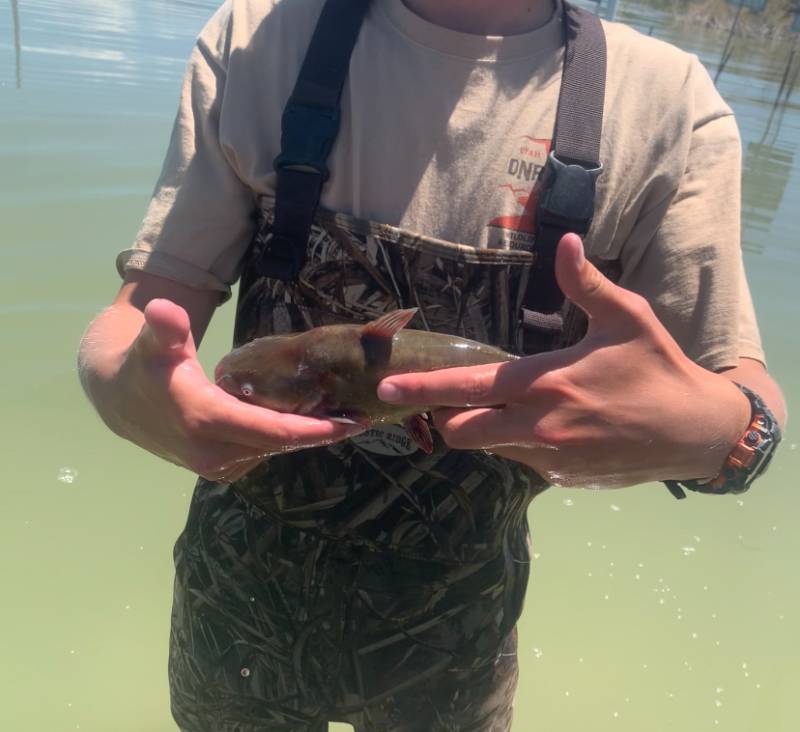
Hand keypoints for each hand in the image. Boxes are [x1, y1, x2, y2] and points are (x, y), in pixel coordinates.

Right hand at [98, 299, 364, 482]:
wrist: (119, 401)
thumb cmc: (144, 364)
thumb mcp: (153, 342)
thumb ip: (164, 328)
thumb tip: (163, 309)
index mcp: (204, 421)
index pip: (273, 431)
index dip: (316, 428)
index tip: (353, 422)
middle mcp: (212, 453)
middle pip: (282, 444)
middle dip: (323, 432)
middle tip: (362, 414)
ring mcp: (216, 465)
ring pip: (274, 450)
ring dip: (308, 435)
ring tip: (344, 414)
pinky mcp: (220, 469)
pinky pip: (263, 453)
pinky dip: (287, 439)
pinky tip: (310, 421)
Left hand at [378, 234, 749, 488]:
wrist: (694, 433)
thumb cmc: (656, 368)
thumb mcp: (626, 319)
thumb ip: (586, 284)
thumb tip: (565, 241)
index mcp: (544, 383)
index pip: (468, 389)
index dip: (422, 389)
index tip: (385, 390)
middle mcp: (537, 426)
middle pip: (459, 432)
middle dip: (445, 415)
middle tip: (452, 396)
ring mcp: (548, 458)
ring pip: (488, 448)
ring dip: (483, 428)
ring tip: (509, 405)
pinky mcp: (561, 478)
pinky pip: (521, 460)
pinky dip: (517, 442)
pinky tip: (549, 424)